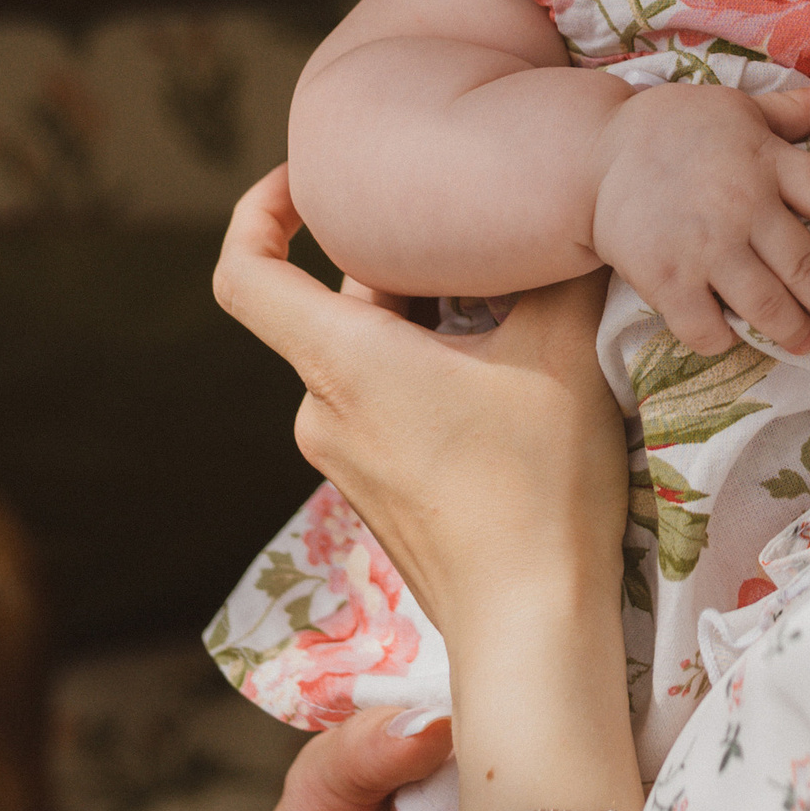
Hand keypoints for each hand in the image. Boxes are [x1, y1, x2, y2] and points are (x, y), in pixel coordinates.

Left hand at [214, 172, 629, 651]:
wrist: (532, 631)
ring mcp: (346, 461)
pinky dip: (433, 375)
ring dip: (431, 323)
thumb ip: (554, 268)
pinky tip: (510, 381)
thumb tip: (567, 208)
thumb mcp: (561, 352)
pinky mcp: (381, 496)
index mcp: (340, 364)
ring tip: (516, 310)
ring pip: (372, 356)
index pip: (243, 272)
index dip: (258, 209)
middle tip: (486, 237)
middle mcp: (323, 411)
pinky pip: (388, 406)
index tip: (304, 180)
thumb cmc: (539, 486)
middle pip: (337, 303)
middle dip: (405, 263)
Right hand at [588, 72, 809, 356]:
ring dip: (792, 330)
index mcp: (766, 160)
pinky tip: (735, 339)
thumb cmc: (674, 127)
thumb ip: (791, 110)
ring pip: (765, 303)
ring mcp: (704, 245)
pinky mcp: (665, 277)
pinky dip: (725, 340)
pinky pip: (706, 325)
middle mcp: (742, 204)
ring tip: (807, 342)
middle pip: (806, 263)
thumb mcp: (736, 108)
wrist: (594, 151)